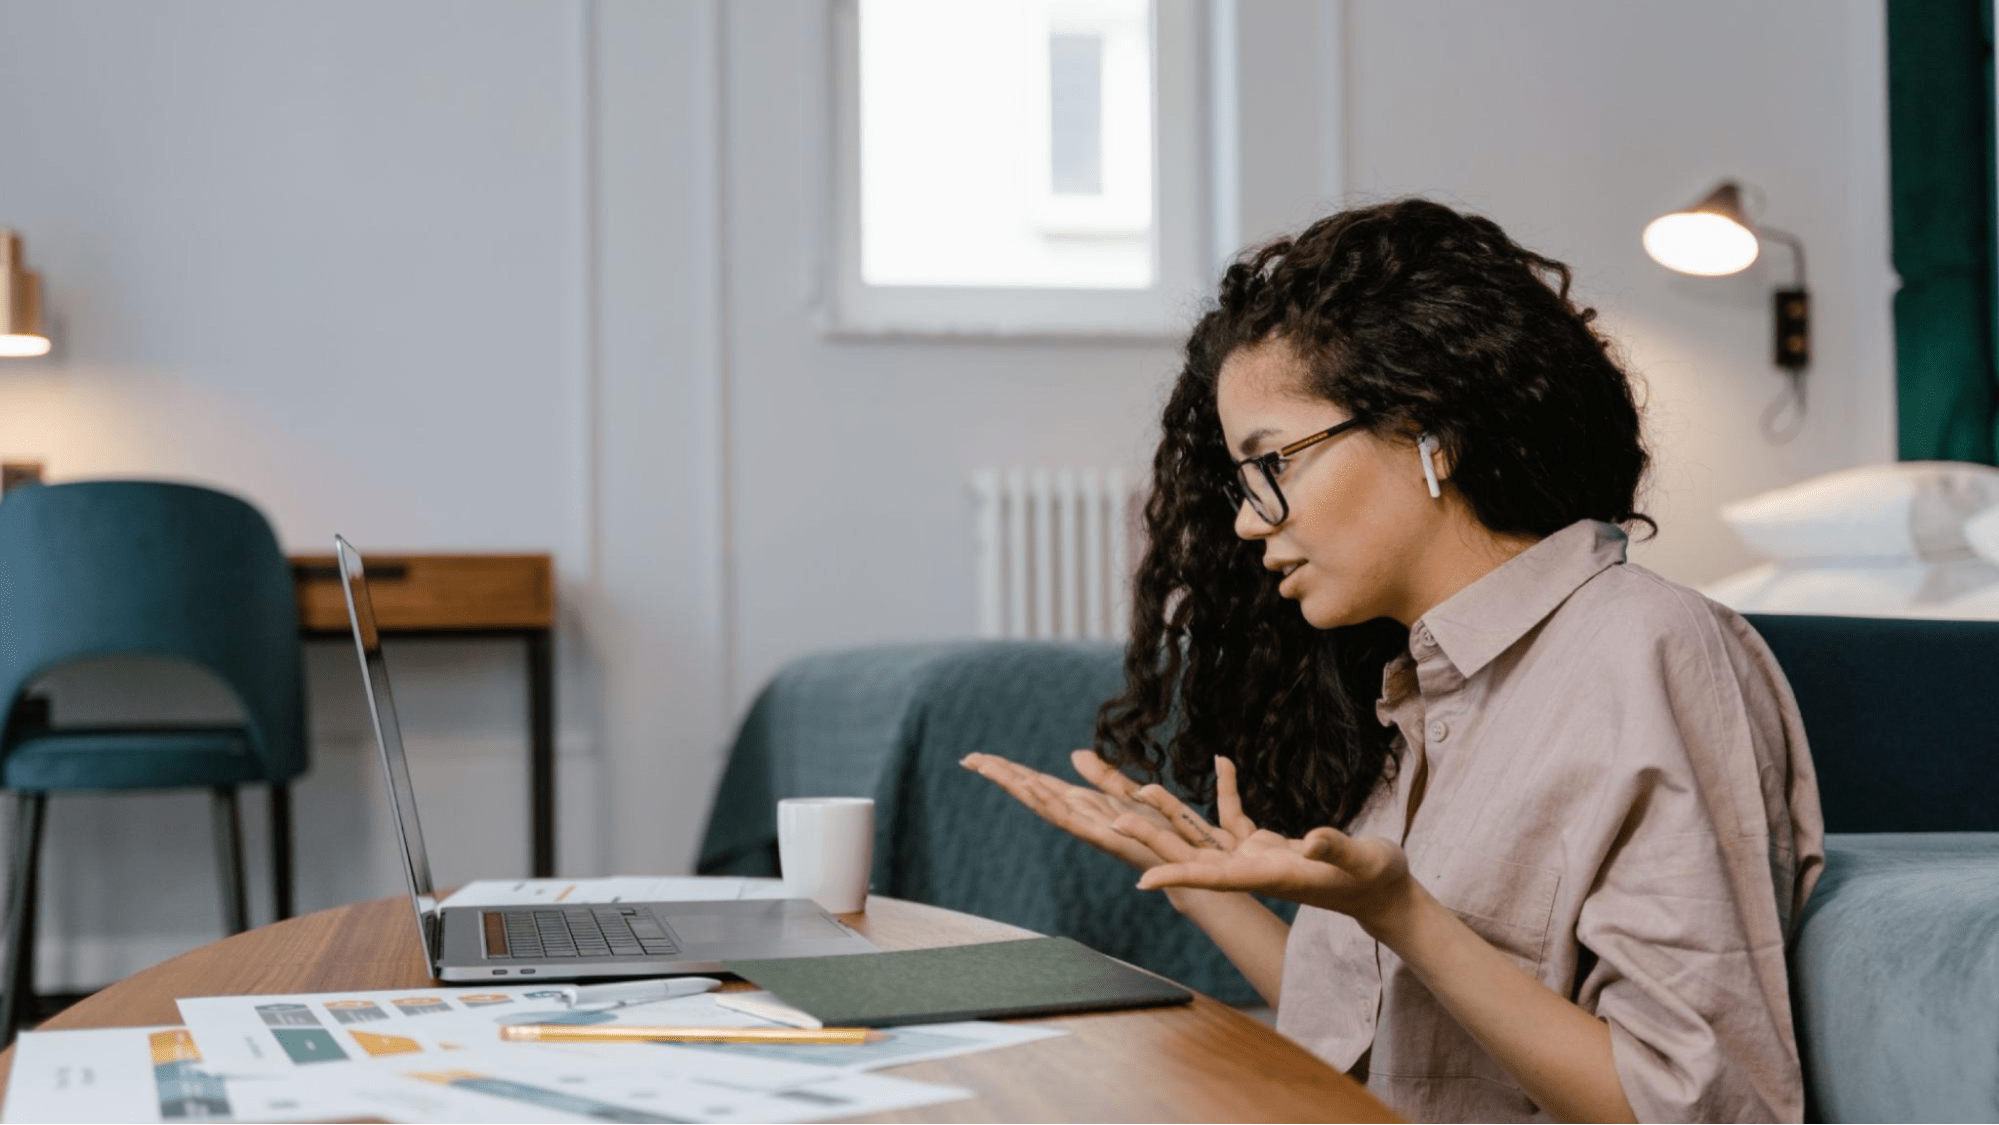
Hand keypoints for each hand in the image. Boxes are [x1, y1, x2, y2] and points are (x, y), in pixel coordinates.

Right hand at [960, 749, 1185, 871]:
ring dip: (1016, 786)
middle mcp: (1081, 818)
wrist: (1194, 866)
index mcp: (1086, 805)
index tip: (979, 757)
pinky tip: (1030, 786)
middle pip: (1033, 792)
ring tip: (988, 767)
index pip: (1040, 784)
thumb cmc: (1168, 833)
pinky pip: (1072, 819)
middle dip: (1002, 776)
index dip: (1010, 771)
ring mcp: (1089, 830)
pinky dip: (1049, 802)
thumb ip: (1103, 776)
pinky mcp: (1106, 839)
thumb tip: (1073, 753)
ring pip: (1044, 805)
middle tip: (968, 758)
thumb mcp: (1132, 794)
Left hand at [1115, 756, 1415, 934]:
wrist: (1382, 892)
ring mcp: (1257, 858)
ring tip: (1139, 788)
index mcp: (1269, 876)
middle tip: (1113, 822)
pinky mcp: (1267, 846)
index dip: (1177, 875)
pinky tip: (1223, 762)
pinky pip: (1236, 816)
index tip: (1141, 878)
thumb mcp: (1361, 860)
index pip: (1213, 878)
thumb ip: (1334, 848)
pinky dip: (1228, 791)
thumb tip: (1311, 839)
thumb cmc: (1375, 879)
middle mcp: (1253, 870)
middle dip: (1153, 840)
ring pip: (1203, 836)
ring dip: (1173, 814)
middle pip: (1193, 855)